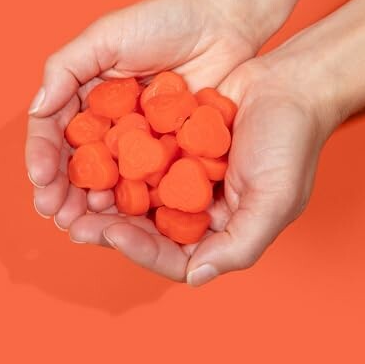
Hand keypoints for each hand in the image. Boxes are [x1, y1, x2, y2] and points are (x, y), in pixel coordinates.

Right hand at [25, 0, 262, 225]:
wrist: (220, 21)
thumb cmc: (161, 20)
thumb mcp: (105, 36)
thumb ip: (66, 68)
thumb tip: (36, 109)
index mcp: (87, 97)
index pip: (55, 132)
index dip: (44, 157)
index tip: (41, 181)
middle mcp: (109, 123)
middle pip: (79, 163)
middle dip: (64, 190)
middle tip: (57, 214)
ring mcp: (139, 140)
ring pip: (110, 178)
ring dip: (92, 203)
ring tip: (82, 222)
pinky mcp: (170, 150)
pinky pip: (148, 178)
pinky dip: (133, 198)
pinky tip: (122, 214)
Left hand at [68, 54, 336, 282]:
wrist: (289, 85)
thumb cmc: (290, 144)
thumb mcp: (275, 201)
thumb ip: (240, 245)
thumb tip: (195, 278)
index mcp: (220, 230)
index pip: (174, 255)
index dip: (142, 250)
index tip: (113, 234)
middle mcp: (197, 208)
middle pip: (147, 229)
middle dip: (110, 228)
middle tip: (74, 222)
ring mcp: (183, 176)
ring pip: (137, 196)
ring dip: (106, 199)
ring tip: (74, 196)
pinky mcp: (173, 145)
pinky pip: (140, 160)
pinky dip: (118, 163)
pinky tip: (94, 158)